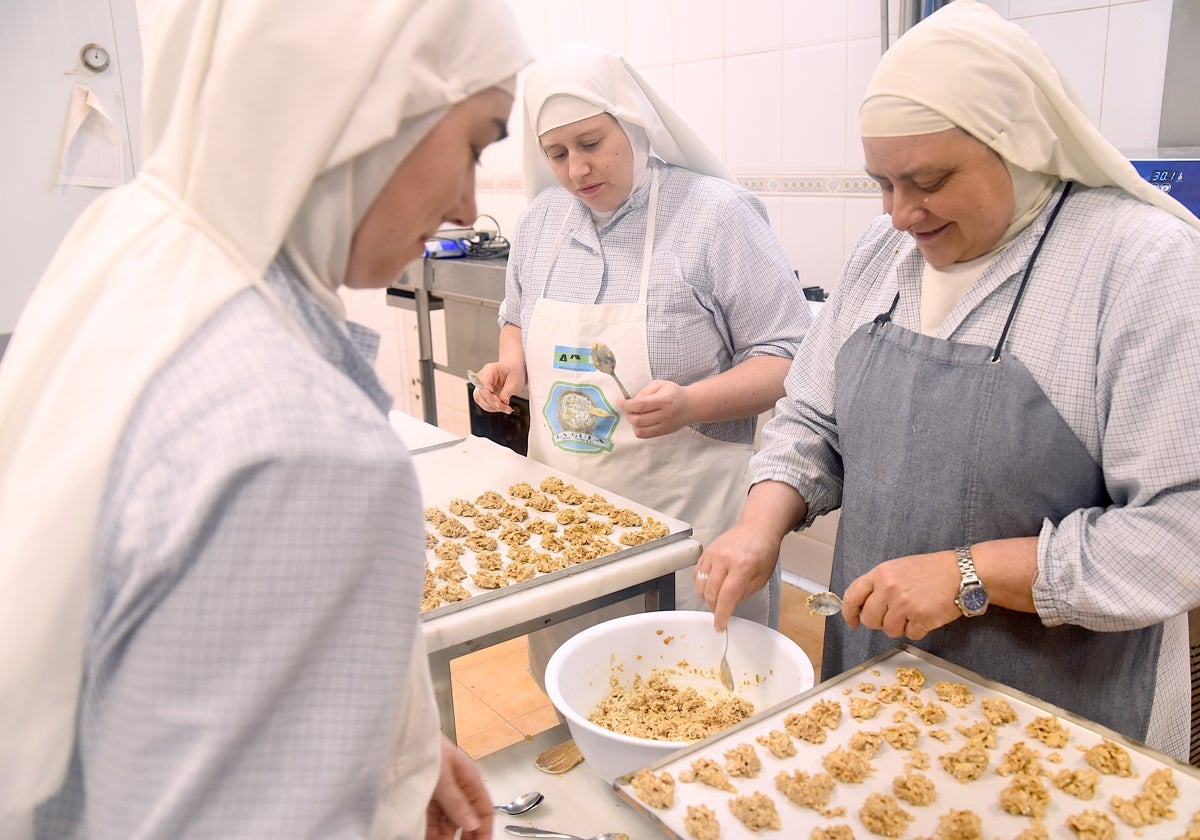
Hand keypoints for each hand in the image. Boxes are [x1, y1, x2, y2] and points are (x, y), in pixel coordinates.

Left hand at [425, 735, 492, 839]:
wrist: (403, 735)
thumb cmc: (428, 747)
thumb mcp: (444, 776)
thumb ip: (457, 801)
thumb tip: (473, 824)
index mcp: (469, 779)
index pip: (484, 810)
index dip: (485, 829)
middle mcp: (458, 787)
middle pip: (467, 818)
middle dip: (465, 836)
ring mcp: (441, 792)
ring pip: (447, 821)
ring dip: (444, 836)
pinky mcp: (425, 795)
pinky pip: (430, 818)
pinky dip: (429, 830)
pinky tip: (424, 836)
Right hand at [471, 362, 523, 414]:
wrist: (513, 370)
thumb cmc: (513, 372)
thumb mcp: (514, 381)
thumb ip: (507, 392)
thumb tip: (503, 402)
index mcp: (489, 370)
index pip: (484, 387)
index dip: (491, 398)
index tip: (501, 404)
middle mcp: (482, 377)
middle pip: (480, 395)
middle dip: (492, 404)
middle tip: (506, 408)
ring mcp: (481, 385)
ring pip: (480, 400)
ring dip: (492, 407)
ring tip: (506, 408)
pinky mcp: (483, 392)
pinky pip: (484, 402)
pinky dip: (492, 406)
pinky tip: (502, 406)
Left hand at [619, 380, 689, 438]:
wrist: (691, 405)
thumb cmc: (673, 393)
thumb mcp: (660, 384)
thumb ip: (645, 391)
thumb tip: (631, 402)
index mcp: (664, 400)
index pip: (640, 405)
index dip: (626, 405)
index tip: (619, 401)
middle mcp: (665, 415)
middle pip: (638, 420)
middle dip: (628, 414)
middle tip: (628, 408)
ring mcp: (665, 426)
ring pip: (640, 430)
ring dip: (632, 423)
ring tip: (634, 415)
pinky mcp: (664, 432)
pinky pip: (645, 435)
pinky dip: (638, 429)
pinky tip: (640, 421)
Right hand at [695, 522, 781, 630]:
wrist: (757, 527)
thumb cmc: (763, 551)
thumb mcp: (762, 577)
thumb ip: (744, 593)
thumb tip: (728, 605)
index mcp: (743, 566)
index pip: (727, 596)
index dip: (721, 614)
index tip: (720, 625)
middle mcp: (725, 559)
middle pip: (710, 592)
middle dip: (713, 607)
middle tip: (719, 612)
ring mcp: (713, 554)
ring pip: (700, 584)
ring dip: (705, 597)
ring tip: (714, 600)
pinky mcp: (706, 551)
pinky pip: (697, 573)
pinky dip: (700, 584)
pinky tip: (709, 587)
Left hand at [841, 550, 962, 639]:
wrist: (964, 572)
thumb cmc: (932, 570)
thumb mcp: (899, 568)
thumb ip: (879, 584)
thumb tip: (863, 606)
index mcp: (880, 573)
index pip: (852, 595)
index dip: (849, 612)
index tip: (852, 621)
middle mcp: (889, 588)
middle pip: (869, 619)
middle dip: (878, 622)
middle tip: (893, 616)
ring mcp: (904, 604)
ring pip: (888, 630)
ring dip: (900, 627)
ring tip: (914, 613)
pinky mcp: (921, 618)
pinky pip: (910, 635)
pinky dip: (918, 630)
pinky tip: (926, 616)